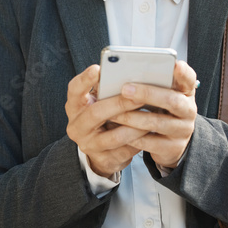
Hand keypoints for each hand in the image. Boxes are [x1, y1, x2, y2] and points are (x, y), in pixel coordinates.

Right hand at [65, 64, 147, 178]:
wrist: (100, 151)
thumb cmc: (104, 117)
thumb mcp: (99, 102)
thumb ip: (107, 91)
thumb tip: (129, 75)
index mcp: (75, 106)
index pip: (74, 90)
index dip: (85, 80)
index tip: (98, 69)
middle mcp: (77, 126)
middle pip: (95, 113)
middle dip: (119, 104)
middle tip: (140, 96)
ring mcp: (88, 145)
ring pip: (113, 136)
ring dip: (135, 126)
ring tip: (152, 116)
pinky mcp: (103, 159)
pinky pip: (124, 151)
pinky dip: (139, 141)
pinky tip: (151, 133)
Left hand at [107, 60, 197, 169]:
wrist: (171, 142)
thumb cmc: (161, 110)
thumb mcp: (162, 94)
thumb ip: (152, 83)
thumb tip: (123, 73)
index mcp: (186, 92)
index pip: (189, 79)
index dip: (183, 72)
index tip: (175, 64)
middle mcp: (188, 110)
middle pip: (172, 100)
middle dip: (147, 94)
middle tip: (125, 89)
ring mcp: (183, 131)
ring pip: (157, 123)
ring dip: (132, 117)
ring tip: (113, 113)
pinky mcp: (173, 148)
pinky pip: (150, 142)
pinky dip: (132, 136)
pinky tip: (118, 131)